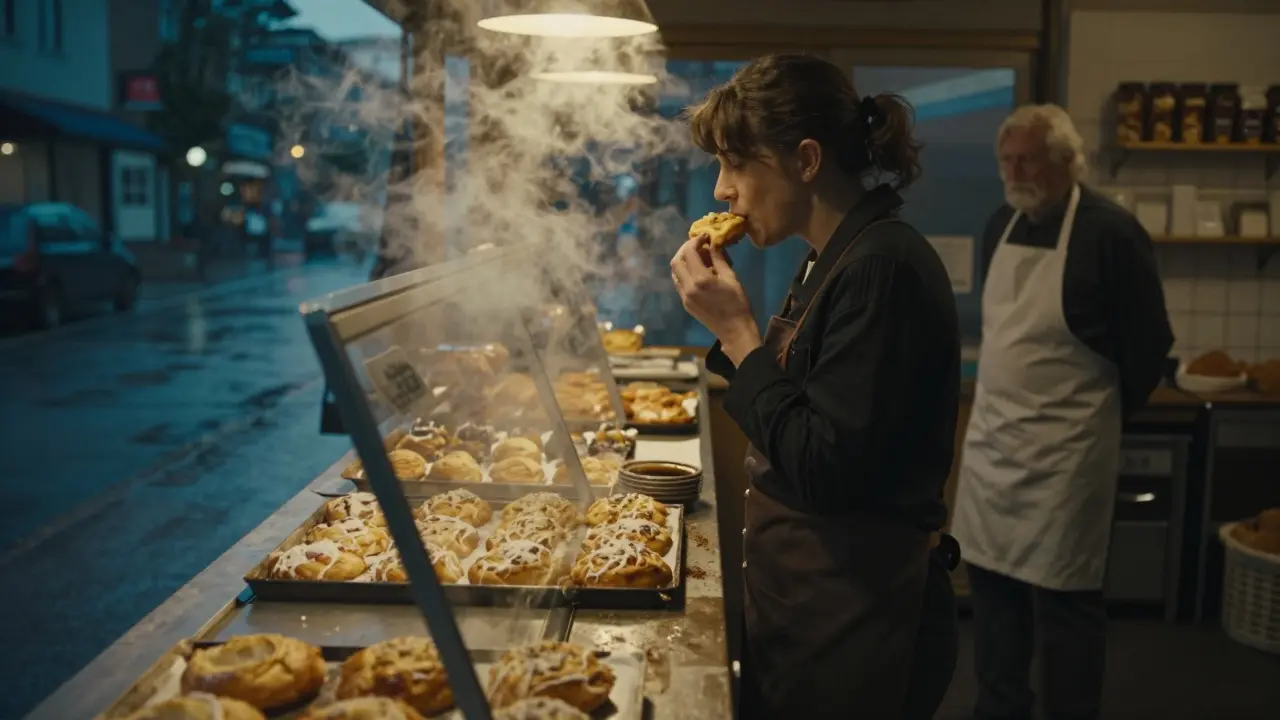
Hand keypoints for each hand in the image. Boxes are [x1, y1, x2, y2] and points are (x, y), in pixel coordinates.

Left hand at [671, 235, 761, 365]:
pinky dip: (684, 272)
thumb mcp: (731, 277)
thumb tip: (713, 243)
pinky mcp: (685, 303)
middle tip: (698, 245)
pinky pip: (678, 283)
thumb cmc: (737, 303)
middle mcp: (687, 287)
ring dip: (683, 261)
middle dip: (685, 249)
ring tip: (697, 257)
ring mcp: (684, 296)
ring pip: (675, 272)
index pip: (690, 252)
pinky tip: (697, 271)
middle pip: (676, 261)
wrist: (734, 330)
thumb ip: (719, 258)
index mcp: (700, 279)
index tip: (704, 236)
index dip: (695, 241)